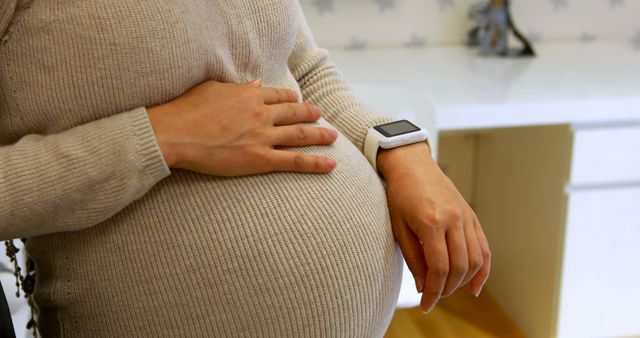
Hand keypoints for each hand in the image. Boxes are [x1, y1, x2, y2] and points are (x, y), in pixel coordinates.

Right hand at [147, 80, 337, 175]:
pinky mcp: (261, 159)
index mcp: (249, 96)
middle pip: (294, 113)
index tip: (297, 100)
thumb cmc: (187, 111)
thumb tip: (256, 84)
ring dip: (320, 135)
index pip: (278, 95)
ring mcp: (263, 137)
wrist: (176, 134)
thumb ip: (238, 88)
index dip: (291, 98)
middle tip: (321, 115)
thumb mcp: (213, 89)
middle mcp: (262, 114)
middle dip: (311, 114)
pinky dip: (316, 163)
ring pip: (300, 135)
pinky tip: (331, 164)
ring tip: (333, 136)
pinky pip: (295, 161)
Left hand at [378, 142, 490, 313]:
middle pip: (459, 267)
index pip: (439, 267)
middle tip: (433, 297)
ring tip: (447, 290)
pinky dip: (482, 269)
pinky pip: (483, 247)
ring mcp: (466, 216)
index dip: (433, 291)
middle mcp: (453, 219)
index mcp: (431, 222)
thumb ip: (413, 258)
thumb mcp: (398, 227)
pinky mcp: (472, 216)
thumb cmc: (399, 195)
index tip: (426, 305)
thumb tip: (423, 287)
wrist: (412, 165)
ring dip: (463, 281)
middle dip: (446, 289)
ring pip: (475, 259)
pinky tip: (474, 286)